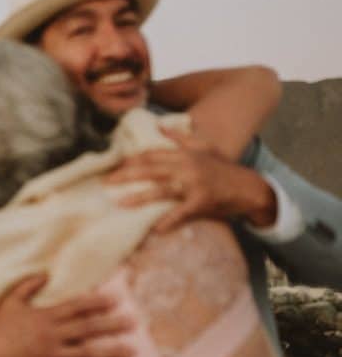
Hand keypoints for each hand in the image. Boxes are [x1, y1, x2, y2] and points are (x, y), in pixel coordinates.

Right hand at [0, 274, 134, 356]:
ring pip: (86, 354)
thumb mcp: (9, 302)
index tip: (116, 299)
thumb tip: (46, 273)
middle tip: (133, 323)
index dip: (97, 302)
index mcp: (44, 316)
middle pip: (87, 329)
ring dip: (111, 352)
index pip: (76, 307)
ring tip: (132, 351)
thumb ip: (27, 286)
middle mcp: (52, 336)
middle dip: (112, 325)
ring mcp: (51, 356)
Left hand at [105, 128, 276, 232]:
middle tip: (105, 182)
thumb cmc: (224, 169)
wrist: (250, 188)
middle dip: (126, 175)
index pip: (152, 155)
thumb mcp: (205, 148)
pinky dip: (169, 221)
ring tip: (120, 203)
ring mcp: (195, 184)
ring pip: (162, 189)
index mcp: (185, 154)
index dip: (131, 160)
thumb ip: (182, 138)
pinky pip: (182, 212)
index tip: (112, 166)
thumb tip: (160, 127)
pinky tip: (155, 229)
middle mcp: (188, 166)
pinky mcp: (203, 201)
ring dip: (140, 197)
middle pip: (151, 169)